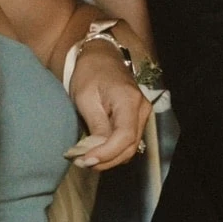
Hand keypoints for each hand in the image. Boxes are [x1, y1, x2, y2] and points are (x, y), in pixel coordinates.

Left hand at [64, 41, 153, 169]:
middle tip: (81, 163)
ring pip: (130, 148)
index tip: (86, 161)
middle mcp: (142, 109)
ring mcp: (142, 115)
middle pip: (130, 146)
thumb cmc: (90, 74)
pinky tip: (96, 151)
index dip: (106, 154)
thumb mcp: (85, 98)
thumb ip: (95, 125)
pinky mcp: (137, 119)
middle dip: (106, 160)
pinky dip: (113, 151)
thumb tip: (95, 151)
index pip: (124, 136)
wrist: (102, 58)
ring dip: (109, 158)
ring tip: (85, 159)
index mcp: (128, 100)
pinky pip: (128, 142)